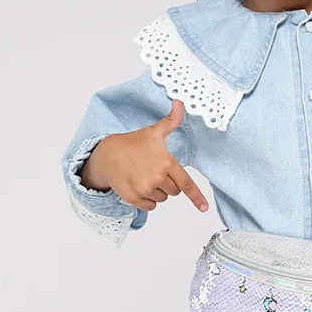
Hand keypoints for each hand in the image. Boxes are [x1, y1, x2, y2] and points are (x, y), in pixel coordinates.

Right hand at [84, 98, 208, 212]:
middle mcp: (157, 177)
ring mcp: (144, 188)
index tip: (204, 208)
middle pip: (174, 191)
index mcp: (166, 162)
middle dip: (168, 183)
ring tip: (145, 176)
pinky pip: (150, 206)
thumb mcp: (155, 131)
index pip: (185, 183)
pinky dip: (147, 200)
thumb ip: (172, 121)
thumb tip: (180, 102)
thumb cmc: (134, 143)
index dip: (196, 197)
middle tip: (155, 170)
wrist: (107, 155)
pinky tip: (139, 186)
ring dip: (157, 191)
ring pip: (162, 199)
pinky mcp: (133, 198)